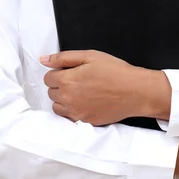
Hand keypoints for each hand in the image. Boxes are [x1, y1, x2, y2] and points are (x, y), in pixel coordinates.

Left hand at [41, 50, 169, 124]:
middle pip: (51, 92)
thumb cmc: (115, 71)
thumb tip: (43, 60)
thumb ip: (64, 57)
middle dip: (61, 84)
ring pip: (57, 106)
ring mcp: (75, 113)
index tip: (71, 71)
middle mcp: (68, 99)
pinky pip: (68, 117)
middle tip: (79, 79)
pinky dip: (73, 109)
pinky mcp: (84, 122)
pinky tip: (86, 101)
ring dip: (64, 98)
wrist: (135, 91)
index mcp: (68, 80)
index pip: (47, 77)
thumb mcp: (90, 56)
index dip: (59, 72)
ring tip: (81, 91)